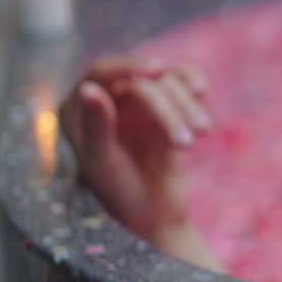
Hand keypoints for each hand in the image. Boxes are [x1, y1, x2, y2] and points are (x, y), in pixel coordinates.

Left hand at [58, 57, 210, 242]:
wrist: (154, 214)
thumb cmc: (119, 193)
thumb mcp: (104, 163)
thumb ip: (97, 126)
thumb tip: (89, 89)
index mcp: (78, 109)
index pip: (101, 72)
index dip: (127, 67)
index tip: (156, 72)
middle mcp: (106, 99)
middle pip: (142, 82)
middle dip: (168, 106)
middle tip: (187, 140)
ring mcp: (137, 101)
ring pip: (167, 82)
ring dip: (187, 107)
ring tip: (201, 135)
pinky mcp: (166, 105)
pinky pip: (183, 83)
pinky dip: (195, 87)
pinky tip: (202, 95)